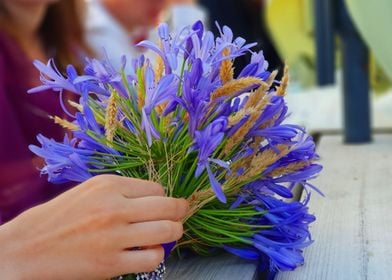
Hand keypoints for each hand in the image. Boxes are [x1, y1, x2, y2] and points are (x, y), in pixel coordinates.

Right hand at [0, 175, 187, 278]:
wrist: (28, 247)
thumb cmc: (61, 216)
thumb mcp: (90, 191)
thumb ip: (123, 192)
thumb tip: (156, 199)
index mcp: (110, 185)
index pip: (157, 188)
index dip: (163, 197)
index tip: (161, 204)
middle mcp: (115, 207)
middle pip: (168, 207)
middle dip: (180, 211)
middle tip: (180, 215)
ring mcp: (115, 236)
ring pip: (167, 231)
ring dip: (174, 232)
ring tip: (170, 233)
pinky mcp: (111, 263)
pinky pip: (153, 258)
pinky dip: (157, 255)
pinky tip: (148, 252)